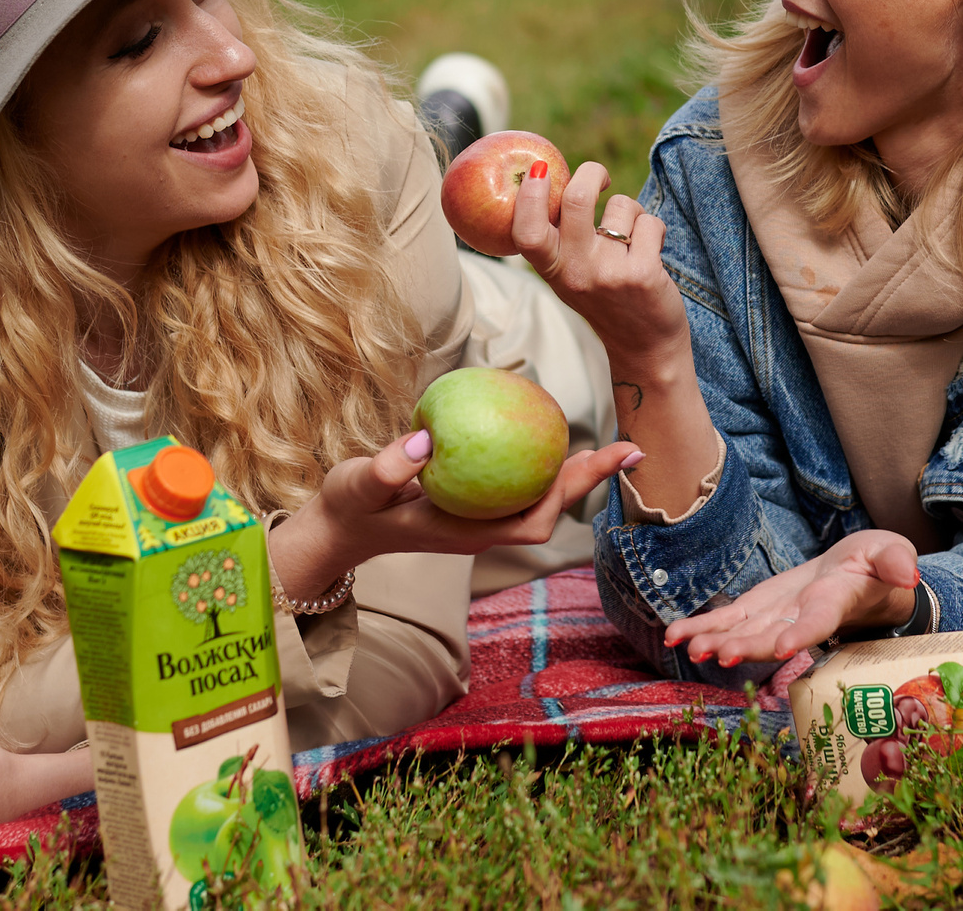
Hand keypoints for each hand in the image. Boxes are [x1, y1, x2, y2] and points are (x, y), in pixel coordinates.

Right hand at [268, 424, 641, 598]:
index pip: (537, 519)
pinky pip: (511, 482)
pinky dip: (532, 460)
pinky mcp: (466, 503)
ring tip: (594, 441)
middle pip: (549, 508)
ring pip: (534, 498)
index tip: (608, 461)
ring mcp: (475, 517)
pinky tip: (535, 430)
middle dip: (589, 481)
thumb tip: (426, 439)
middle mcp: (480, 528)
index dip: (575, 491)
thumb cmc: (349, 508)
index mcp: (468, 532)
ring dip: (566, 472)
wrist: (336, 527)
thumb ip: (388, 467)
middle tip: (625, 446)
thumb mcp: (360, 485)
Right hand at [509, 160, 688, 369]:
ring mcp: (609, 272)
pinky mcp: (643, 274)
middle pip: (577, 198)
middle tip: (600, 178)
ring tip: (632, 243)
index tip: (538, 169)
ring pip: (622, 206)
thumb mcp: (571, 275)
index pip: (527, 230)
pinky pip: (650, 223)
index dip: (529, 194)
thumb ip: (561, 238)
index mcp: (552, 270)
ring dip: (632, 214)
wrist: (645, 348)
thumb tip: (552, 178)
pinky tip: (652, 253)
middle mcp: (576, 271)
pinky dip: (655, 231)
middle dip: (593, 173)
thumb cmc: (607, 299)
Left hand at [663, 531, 921, 668]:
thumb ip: (896, 560)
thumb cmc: (878, 567)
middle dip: (746, 647)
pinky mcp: (757, 610)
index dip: (801, 635)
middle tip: (722, 655)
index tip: (783, 647)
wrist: (856, 579)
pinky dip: (702, 629)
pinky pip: (727, 622)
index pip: (818, 624)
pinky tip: (675, 636)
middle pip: (772, 637)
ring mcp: (776, 618)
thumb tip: (907, 573)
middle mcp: (800, 620)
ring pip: (744, 634)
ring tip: (690, 648)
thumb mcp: (891, 553)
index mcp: (834, 605)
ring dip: (717, 642)